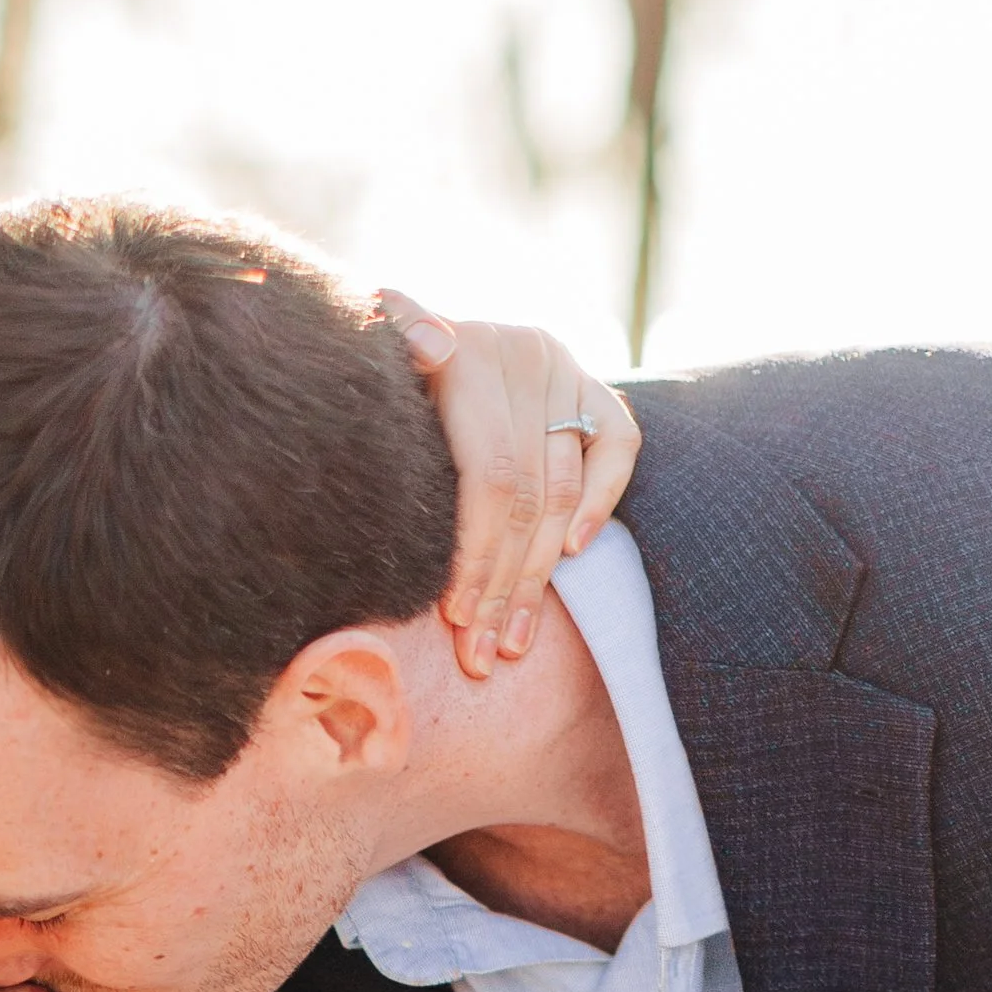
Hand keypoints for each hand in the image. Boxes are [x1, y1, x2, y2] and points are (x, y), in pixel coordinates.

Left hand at [377, 293, 638, 679]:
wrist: (414, 338)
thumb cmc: (381, 376)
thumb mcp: (372, 360)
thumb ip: (393, 340)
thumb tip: (433, 346)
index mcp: (468, 352)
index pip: (490, 477)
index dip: (476, 554)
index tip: (457, 617)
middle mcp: (524, 355)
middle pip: (527, 495)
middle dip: (504, 584)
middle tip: (483, 653)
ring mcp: (564, 369)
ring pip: (563, 489)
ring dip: (540, 574)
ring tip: (514, 640)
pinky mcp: (594, 386)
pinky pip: (619, 447)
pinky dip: (601, 501)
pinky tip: (573, 555)